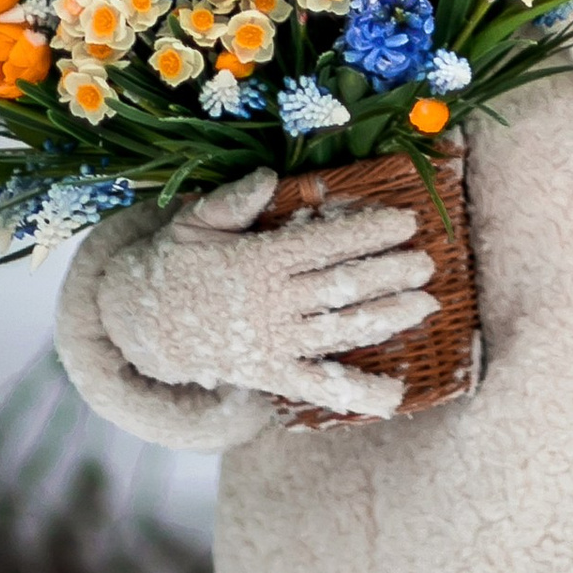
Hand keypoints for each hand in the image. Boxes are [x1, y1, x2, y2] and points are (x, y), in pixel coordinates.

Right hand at [100, 169, 433, 419]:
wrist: (145, 327)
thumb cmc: (178, 264)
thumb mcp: (193, 223)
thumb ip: (231, 202)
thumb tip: (267, 178)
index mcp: (256, 261)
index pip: (323, 244)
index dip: (368, 232)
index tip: (406, 221)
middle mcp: (270, 305)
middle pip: (341, 286)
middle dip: (389, 273)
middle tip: (427, 262)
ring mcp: (273, 344)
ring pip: (340, 331)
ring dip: (387, 317)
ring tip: (426, 304)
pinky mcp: (272, 376)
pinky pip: (319, 387)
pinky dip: (358, 394)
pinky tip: (395, 395)